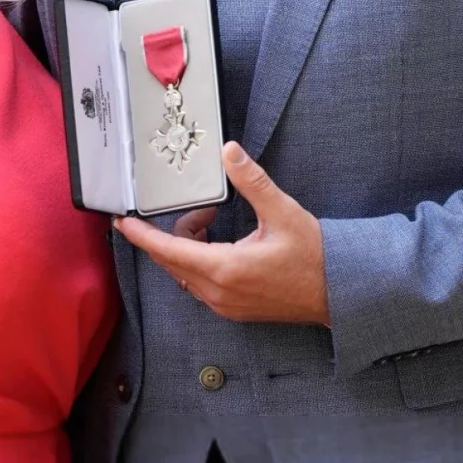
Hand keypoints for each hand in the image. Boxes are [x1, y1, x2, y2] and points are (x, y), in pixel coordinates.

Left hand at [115, 143, 329, 324]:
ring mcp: (224, 306)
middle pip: (172, 261)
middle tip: (201, 210)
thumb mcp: (283, 212)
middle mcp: (218, 293)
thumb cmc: (315, 257)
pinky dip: (201, 262)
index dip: (142, 235)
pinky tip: (223, 245)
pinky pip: (200, 284)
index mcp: (225, 269)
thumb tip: (229, 152)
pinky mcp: (232, 310)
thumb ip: (252, 181)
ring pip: (185, 273)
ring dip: (189, 247)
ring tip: (215, 223)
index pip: (168, 250)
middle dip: (175, 232)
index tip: (122, 223)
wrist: (340, 294)